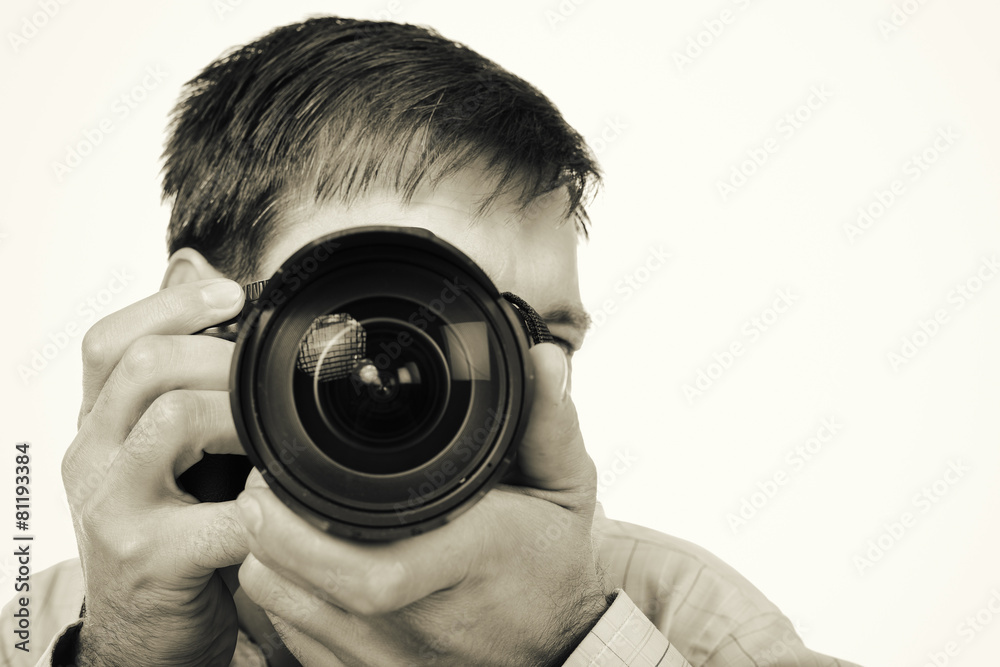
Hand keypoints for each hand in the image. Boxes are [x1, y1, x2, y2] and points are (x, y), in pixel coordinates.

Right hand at [63, 279, 250, 665]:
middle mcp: (91, 456)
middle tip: (268, 374)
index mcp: (98, 425)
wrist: (145, 634)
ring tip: (274, 431)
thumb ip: (190, 398)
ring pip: (172, 417)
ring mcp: (111, 507)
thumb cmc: (175, 532)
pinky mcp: (146, 559)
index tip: (236, 293)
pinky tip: (284, 500)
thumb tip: (235, 313)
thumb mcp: (171, 459)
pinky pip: (217, 515)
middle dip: (219, 355)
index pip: (109, 341)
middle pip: (142, 365)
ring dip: (241, 415)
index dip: (171, 304)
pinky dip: (264, 503)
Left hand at [236, 343, 609, 665]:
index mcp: (473, 564)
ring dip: (269, 564)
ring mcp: (397, 663)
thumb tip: (541, 356)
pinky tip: (293, 564)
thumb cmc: (554, 565)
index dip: (304, 536)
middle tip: (256, 489)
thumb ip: (550, 423)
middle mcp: (428, 624)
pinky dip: (284, 601)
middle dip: (267, 537)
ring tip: (267, 518)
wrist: (559, 652)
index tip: (273, 481)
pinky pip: (301, 645)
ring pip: (294, 619)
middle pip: (315, 592)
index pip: (377, 572)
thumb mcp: (565, 489)